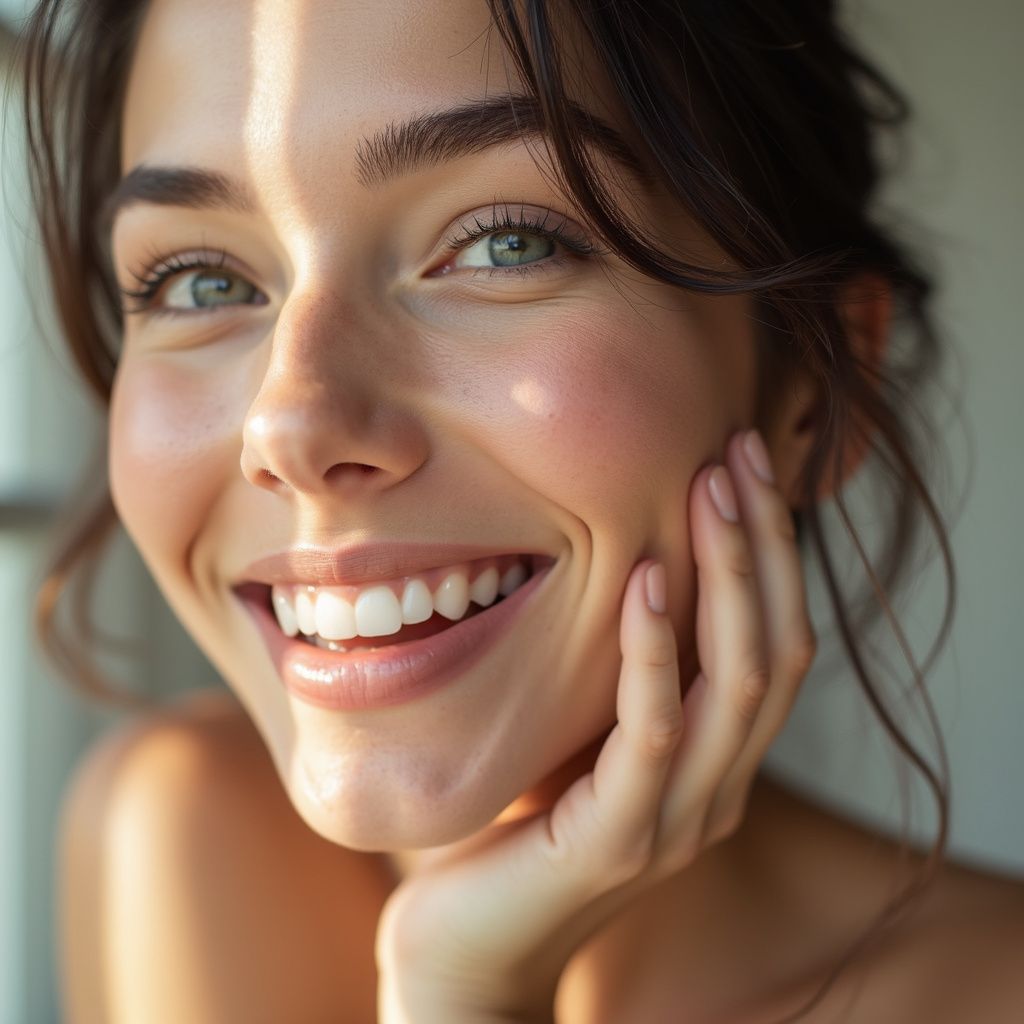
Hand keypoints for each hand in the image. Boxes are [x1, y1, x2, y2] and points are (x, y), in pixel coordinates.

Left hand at [375, 429, 816, 1022]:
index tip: (742, 460)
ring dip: (728, 576)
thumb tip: (620, 562)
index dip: (771, 550)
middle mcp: (717, 788)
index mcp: (714, 761)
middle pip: (777, 646)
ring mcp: (678, 819)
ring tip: (707, 488)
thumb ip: (619, 672)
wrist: (463, 946)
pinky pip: (655, 732)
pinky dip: (656, 650)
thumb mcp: (582, 729)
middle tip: (738, 450)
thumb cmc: (517, 823)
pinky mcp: (620, 840)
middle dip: (763, 541)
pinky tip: (646, 579)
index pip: (776, 639)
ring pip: (737, 681)